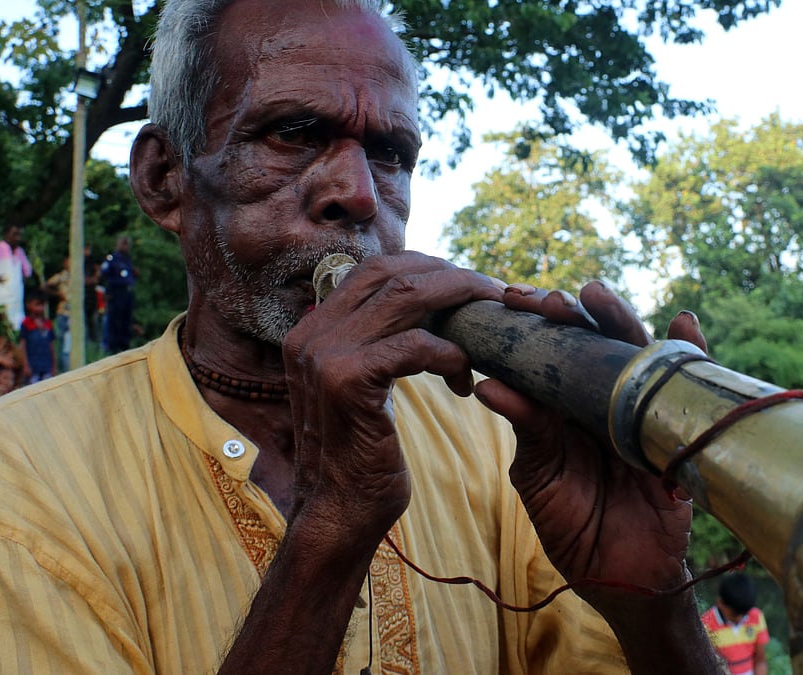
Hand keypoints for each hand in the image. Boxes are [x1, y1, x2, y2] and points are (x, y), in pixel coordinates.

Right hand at [280, 252, 504, 547]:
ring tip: (489, 330)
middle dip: (451, 278)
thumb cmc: (363, 454)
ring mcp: (324, 355)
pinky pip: (415, 345)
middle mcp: (311, 333)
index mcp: (314, 329)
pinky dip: (450, 354)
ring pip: (407, 297)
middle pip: (393, 272)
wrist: (338, 512)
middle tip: (491, 296)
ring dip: (459, 306)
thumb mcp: (364, 386)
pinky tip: (464, 379)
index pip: (376, 269)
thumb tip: (430, 307)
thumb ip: (380, 344)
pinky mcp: (348, 382)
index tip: (469, 286)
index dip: (429, 268)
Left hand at [474, 281, 706, 606]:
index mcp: (567, 404)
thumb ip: (526, 428)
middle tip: (551, 300)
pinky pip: (689, 384)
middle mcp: (606, 398)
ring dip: (620, 320)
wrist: (618, 577)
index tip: (512, 301)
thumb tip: (490, 384)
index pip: (554, 351)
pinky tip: (684, 324)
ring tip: (597, 296)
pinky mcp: (678, 428)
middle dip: (575, 315)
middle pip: (595, 342)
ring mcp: (644, 409)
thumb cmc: (573, 523)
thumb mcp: (539, 475)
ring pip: (636, 352)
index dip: (538, 324)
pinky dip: (692, 351)